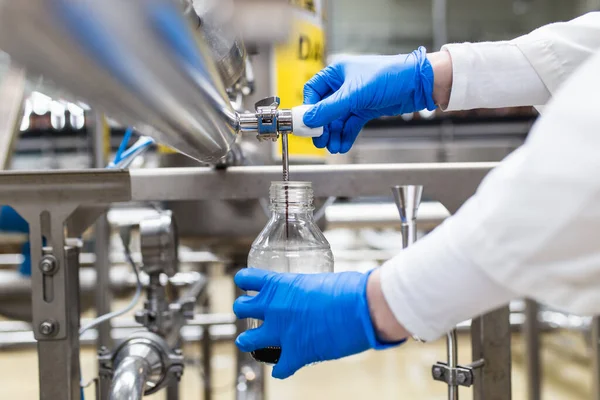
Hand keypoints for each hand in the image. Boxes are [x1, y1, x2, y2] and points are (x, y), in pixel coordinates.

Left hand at [233, 268, 401, 378]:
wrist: (362, 307)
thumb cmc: (349, 288)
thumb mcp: (320, 279)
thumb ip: (307, 288)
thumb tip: (314, 295)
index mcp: (280, 284)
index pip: (247, 279)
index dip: (244, 282)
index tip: (245, 285)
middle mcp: (274, 308)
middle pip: (241, 308)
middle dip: (243, 310)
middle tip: (248, 312)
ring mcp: (281, 332)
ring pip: (247, 340)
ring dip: (247, 341)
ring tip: (248, 342)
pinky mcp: (295, 354)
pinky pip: (279, 368)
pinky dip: (281, 369)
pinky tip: (282, 369)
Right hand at [302, 47, 436, 153]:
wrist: (418, 84)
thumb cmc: (389, 77)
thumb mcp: (355, 94)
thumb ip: (330, 108)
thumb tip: (309, 119)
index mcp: (337, 72)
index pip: (313, 91)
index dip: (309, 108)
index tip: (306, 124)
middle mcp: (344, 84)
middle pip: (324, 108)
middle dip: (322, 126)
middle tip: (320, 141)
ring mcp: (355, 98)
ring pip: (337, 119)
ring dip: (334, 134)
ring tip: (333, 147)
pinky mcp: (366, 109)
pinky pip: (350, 124)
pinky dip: (346, 135)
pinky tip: (342, 145)